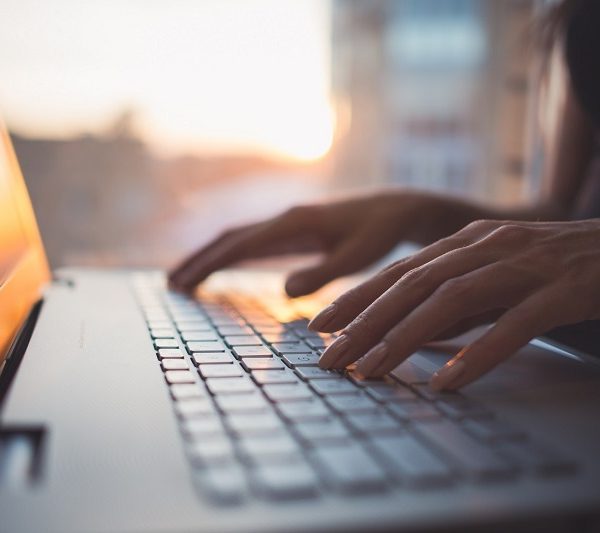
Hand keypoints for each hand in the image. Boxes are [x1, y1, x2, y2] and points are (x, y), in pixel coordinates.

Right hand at [169, 190, 472, 296]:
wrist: (396, 209)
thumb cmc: (381, 233)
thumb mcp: (359, 256)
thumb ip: (324, 273)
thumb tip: (284, 291)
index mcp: (295, 223)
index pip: (241, 244)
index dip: (210, 264)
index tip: (184, 282)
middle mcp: (285, 219)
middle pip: (230, 238)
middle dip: (200, 260)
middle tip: (171, 284)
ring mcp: (288, 223)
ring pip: (238, 238)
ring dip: (210, 257)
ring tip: (185, 279)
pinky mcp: (294, 230)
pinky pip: (254, 243)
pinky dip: (231, 256)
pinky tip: (223, 268)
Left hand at [311, 219, 599, 389]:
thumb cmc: (554, 267)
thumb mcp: (493, 278)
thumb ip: (453, 302)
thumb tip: (405, 334)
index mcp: (467, 242)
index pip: (399, 271)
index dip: (356, 297)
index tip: (320, 326)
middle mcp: (487, 246)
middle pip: (413, 284)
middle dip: (365, 322)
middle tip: (329, 357)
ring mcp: (524, 265)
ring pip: (451, 300)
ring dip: (405, 338)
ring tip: (370, 372)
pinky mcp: (562, 289)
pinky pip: (514, 323)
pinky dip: (478, 353)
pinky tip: (448, 382)